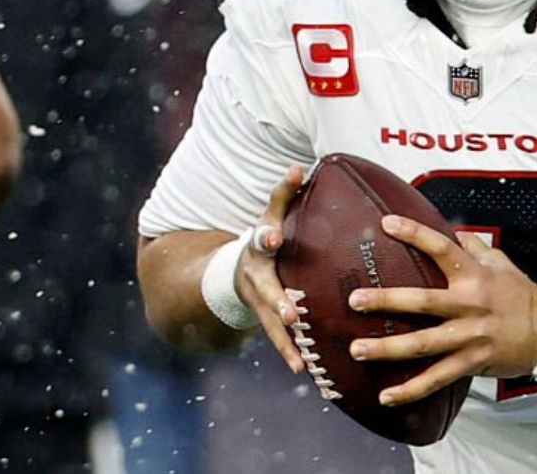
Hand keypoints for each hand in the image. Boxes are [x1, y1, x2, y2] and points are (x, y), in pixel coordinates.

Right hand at [234, 165, 307, 374]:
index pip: (260, 237)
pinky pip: (278, 340)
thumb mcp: (270, 216)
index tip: (269, 235)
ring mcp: (259, 302)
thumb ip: (283, 194)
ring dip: (284, 340)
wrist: (233, 273)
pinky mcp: (267, 320)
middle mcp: (255, 278)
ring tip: (299, 358)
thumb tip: (300, 166)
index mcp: (258, 249)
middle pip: (265, 291)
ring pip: (270, 323)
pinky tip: (303, 370)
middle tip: (291, 314)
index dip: (264, 234)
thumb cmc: (267, 240)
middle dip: (278, 302)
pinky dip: (290, 354)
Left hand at [347, 214, 536, 405]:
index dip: (415, 234)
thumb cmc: (522, 296)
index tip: (387, 224)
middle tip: (354, 300)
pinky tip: (386, 396)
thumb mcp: (503, 265)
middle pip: (423, 302)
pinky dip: (411, 390)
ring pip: (423, 344)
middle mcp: (470, 304)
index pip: (443, 248)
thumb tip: (457, 232)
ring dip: (388, 348)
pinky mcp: (472, 361)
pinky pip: (437, 378)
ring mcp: (470, 335)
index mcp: (475, 276)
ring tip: (357, 350)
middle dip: (387, 301)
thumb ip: (477, 249)